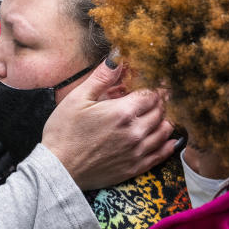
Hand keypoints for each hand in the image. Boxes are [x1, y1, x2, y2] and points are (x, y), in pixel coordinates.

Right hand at [41, 61, 176, 190]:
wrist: (59, 170)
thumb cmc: (64, 132)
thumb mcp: (78, 98)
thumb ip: (101, 77)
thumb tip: (117, 58)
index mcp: (122, 112)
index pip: (151, 95)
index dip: (154, 87)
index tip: (155, 83)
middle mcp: (135, 132)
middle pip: (160, 111)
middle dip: (160, 102)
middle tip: (157, 97)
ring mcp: (137, 152)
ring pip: (165, 132)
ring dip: (165, 120)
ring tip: (160, 114)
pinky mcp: (134, 168)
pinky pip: (162, 155)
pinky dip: (169, 145)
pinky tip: (169, 139)